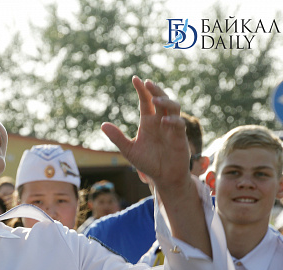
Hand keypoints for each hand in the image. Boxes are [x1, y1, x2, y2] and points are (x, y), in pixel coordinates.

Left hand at [101, 76, 189, 190]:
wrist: (163, 177)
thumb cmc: (148, 162)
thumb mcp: (129, 150)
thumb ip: (117, 138)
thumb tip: (102, 125)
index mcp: (148, 122)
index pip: (145, 101)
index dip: (141, 90)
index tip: (135, 79)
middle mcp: (160, 121)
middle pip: (160, 99)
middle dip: (155, 90)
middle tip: (147, 83)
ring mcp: (171, 128)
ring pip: (173, 107)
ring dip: (165, 101)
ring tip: (155, 99)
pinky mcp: (180, 137)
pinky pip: (179, 124)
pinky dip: (173, 121)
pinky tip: (163, 121)